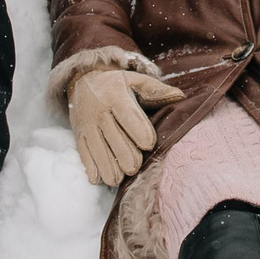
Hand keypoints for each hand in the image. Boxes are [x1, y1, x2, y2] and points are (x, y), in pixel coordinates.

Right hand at [67, 66, 183, 186]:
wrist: (81, 81)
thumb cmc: (115, 84)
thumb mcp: (134, 80)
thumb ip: (156, 90)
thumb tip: (181, 97)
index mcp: (116, 97)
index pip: (129, 119)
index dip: (141, 134)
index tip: (148, 144)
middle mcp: (100, 113)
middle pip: (116, 142)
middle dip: (128, 159)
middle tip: (135, 166)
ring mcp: (87, 127)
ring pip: (99, 154)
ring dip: (111, 170)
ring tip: (120, 177)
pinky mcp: (78, 137)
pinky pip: (84, 158)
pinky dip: (94, 171)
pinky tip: (103, 177)